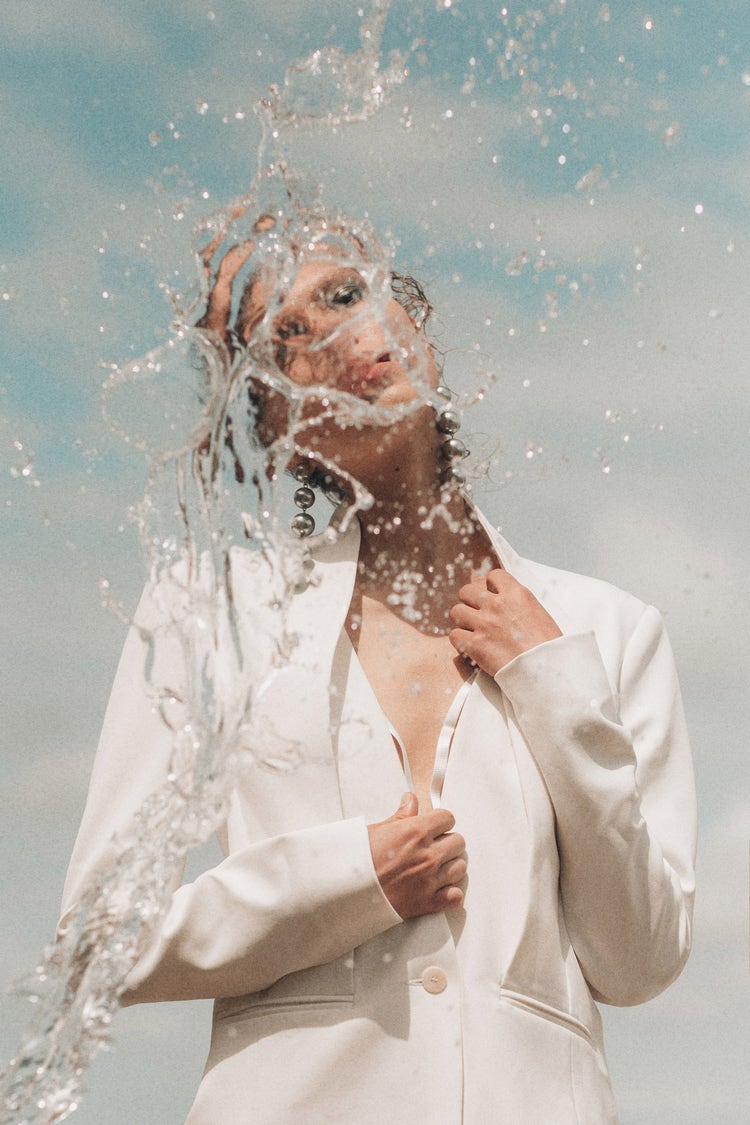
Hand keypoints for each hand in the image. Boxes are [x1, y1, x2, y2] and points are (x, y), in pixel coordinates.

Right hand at [367, 793, 466, 918]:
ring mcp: (430, 879)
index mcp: (415, 832)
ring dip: (450, 865)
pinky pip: (456, 896)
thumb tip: (411, 799)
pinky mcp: (428, 902)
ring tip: (436, 866)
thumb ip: (401, 815)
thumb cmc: (357, 860)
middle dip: (447, 841)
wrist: (346, 892)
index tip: (434, 826)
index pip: (448, 818)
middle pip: (458, 842)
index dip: (440, 821)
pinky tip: (438, 887)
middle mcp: (427, 854)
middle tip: (434, 846)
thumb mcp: (377, 830)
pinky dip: (450, 892)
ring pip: (460, 867)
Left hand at [448, 568, 561, 675]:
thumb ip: (521, 606)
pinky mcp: (474, 644)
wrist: (547, 670)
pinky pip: (454, 635)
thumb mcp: (541, 615)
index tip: (492, 595)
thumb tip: (511, 609)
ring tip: (471, 631)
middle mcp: (498, 605)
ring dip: (462, 621)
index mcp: (518, 595)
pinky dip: (460, 641)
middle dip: (470, 602)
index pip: (494, 575)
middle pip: (467, 591)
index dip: (491, 586)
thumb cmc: (550, 648)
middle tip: (476, 614)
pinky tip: (469, 647)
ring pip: (457, 611)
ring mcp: (484, 624)